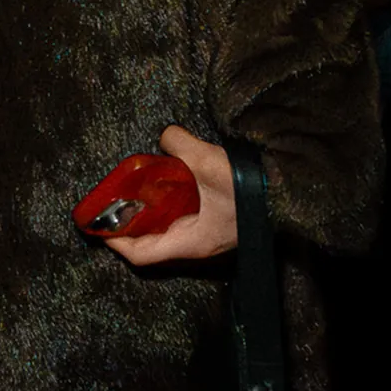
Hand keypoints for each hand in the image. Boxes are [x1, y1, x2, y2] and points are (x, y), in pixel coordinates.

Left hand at [102, 125, 237, 265]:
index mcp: (193, 241)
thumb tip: (165, 136)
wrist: (293, 187)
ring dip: (151, 210)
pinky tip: (167, 179)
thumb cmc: (251, 186)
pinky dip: (171, 201)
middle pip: (153, 242)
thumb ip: (178, 146)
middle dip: (130, 222)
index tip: (97, 225)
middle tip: (113, 200)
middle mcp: (200, 243)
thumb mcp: (207, 162)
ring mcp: (211, 233)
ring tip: (134, 186)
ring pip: (170, 228)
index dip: (117, 241)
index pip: (144, 254)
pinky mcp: (220, 220)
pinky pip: (186, 215)